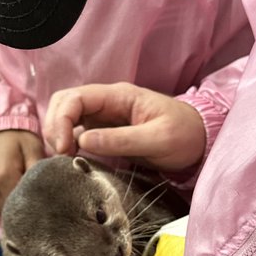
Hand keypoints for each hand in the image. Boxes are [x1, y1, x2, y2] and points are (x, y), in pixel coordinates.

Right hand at [0, 129, 44, 212]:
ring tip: (22, 190)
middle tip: (37, 198)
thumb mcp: (33, 148)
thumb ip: (41, 172)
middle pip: (11, 210)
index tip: (46, 202)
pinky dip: (2, 199)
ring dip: (13, 205)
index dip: (36, 205)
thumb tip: (53, 193)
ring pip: (1, 209)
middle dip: (25, 207)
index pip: (23, 204)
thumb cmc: (15, 135)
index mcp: (3, 175)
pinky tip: (9, 186)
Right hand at [45, 83, 206, 172]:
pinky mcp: (105, 131)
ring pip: (66, 117)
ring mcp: (104, 116)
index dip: (61, 120)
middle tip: (61, 156)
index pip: (75, 98)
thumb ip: (121, 140)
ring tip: (64, 159)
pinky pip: (76, 132)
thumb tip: (83, 141)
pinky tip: (72, 159)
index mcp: (118, 96)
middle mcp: (106, 102)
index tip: (64, 148)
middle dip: (54, 127)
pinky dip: (68, 143)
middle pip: (63, 103)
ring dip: (58, 134)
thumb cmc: (184, 135)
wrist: (200, 140)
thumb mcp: (157, 140)